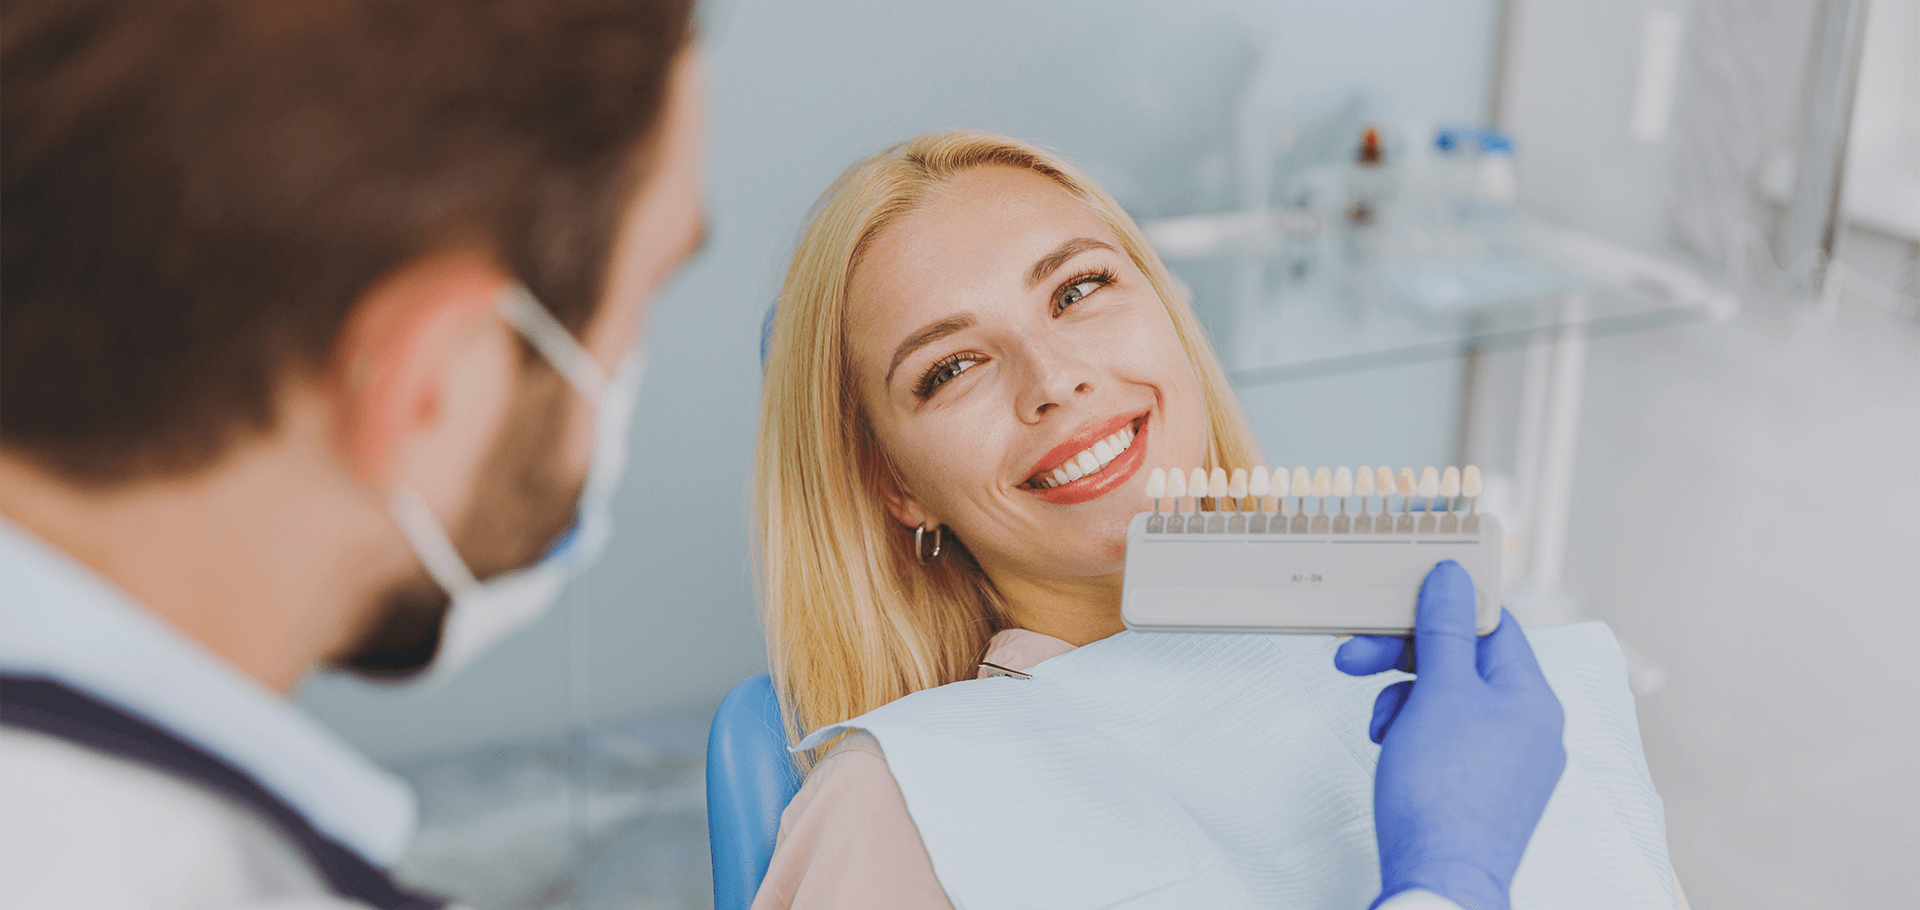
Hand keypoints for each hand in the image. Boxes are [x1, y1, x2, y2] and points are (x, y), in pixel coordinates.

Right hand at [1333, 560, 1565, 909]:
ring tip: (1379, 725)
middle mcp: (1529, 728)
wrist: (1438, 880)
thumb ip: (1445, 630)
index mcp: (1531, 698)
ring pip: (1449, 701)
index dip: (1442, 608)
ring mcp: (1508, 762)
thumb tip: (1453, 578)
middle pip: (1464, 663)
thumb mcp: (1439, 692)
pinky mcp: (1482, 790)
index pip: (1491, 626)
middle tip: (1354, 654)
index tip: (1399, 600)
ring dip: (1403, 698)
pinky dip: (1412, 733)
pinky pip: (1447, 739)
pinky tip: (1390, 747)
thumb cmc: (1442, 793)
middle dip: (1404, 657)